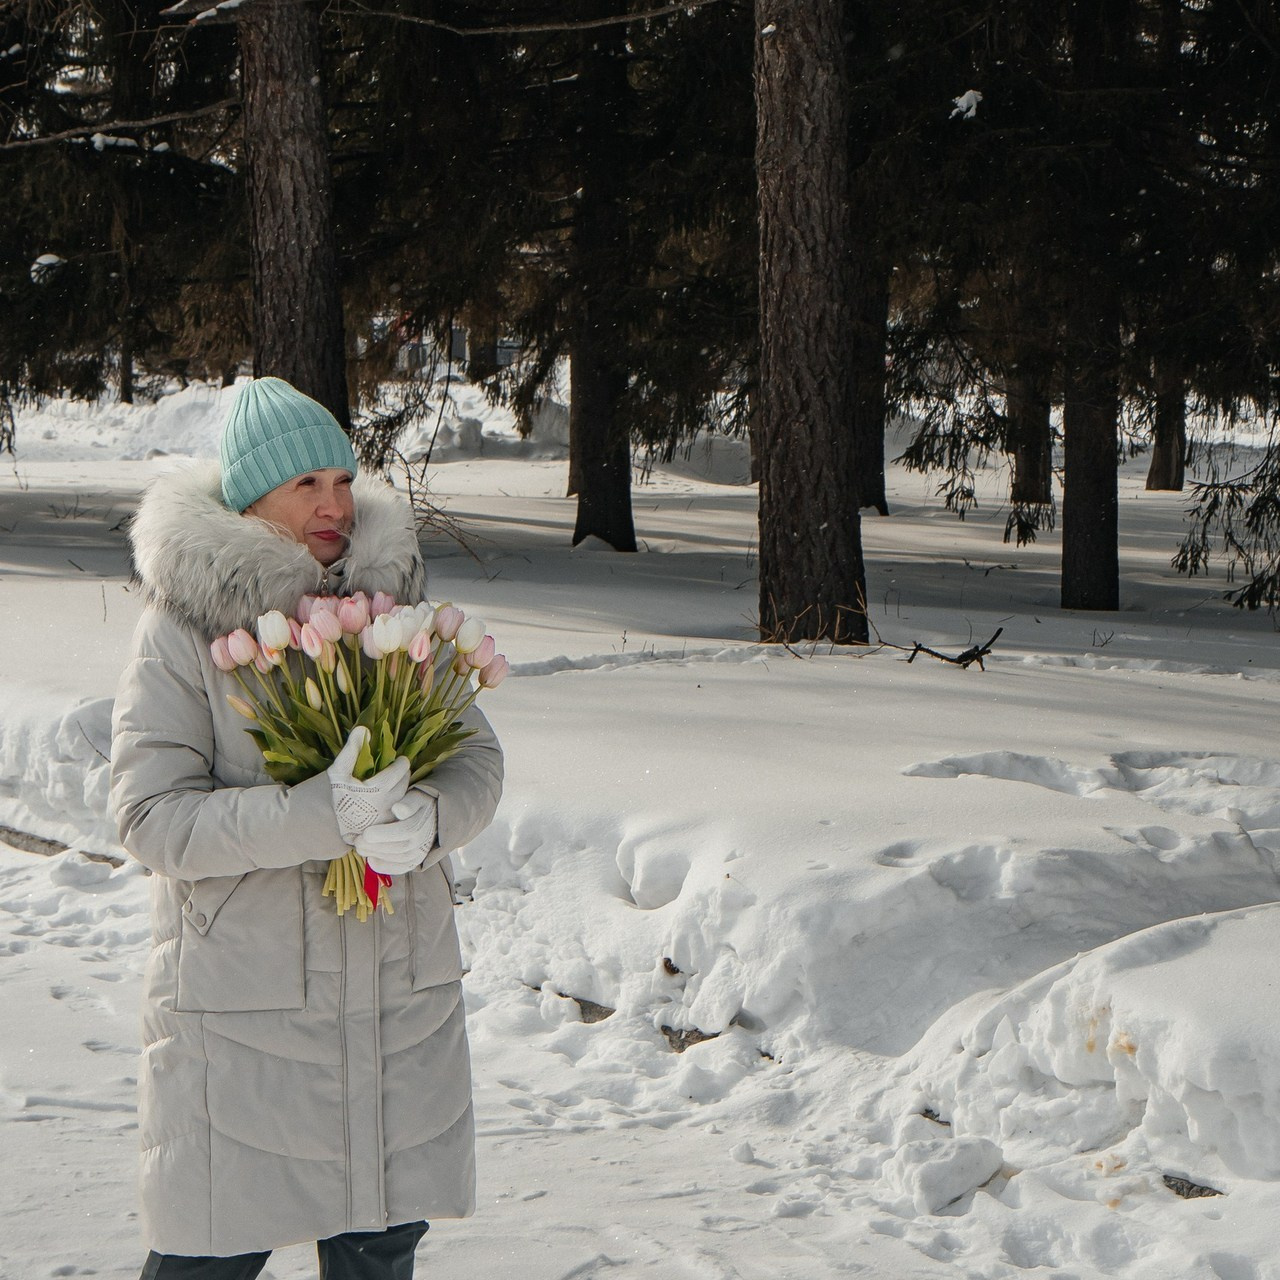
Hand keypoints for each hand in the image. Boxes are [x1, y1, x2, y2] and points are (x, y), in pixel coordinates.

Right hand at [327, 726, 409, 843]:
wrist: (329, 827)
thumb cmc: (336, 798)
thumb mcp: (338, 773)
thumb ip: (350, 751)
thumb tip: (364, 729)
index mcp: (378, 790)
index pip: (400, 770)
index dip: (402, 763)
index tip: (400, 760)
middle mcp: (389, 805)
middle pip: (406, 784)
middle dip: (403, 775)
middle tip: (398, 770)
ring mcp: (390, 819)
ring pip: (406, 798)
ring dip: (403, 789)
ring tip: (396, 783)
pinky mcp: (390, 829)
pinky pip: (402, 813)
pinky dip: (401, 804)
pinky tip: (392, 800)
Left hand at [355, 791, 437, 874]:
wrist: (432, 816)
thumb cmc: (418, 804)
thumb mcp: (415, 797)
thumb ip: (408, 803)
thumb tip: (398, 808)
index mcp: (423, 822)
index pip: (406, 831)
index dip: (384, 834)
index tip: (366, 833)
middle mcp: (423, 840)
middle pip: (400, 847)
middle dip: (376, 846)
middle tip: (357, 841)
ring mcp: (420, 852)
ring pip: (399, 858)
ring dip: (377, 855)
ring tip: (360, 849)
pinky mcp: (416, 860)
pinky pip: (401, 868)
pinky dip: (385, 867)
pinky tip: (371, 860)